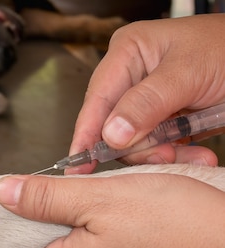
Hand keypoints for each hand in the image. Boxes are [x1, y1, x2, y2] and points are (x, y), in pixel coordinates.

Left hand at [0, 172, 224, 247]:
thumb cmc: (173, 222)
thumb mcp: (100, 198)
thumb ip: (48, 198)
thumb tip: (4, 194)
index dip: (10, 243)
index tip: (10, 215)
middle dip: (46, 229)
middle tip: (54, 196)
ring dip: (80, 228)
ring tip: (93, 199)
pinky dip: (106, 234)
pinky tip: (123, 213)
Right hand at [67, 14, 224, 173]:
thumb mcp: (189, 73)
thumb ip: (148, 103)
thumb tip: (112, 135)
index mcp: (129, 53)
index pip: (97, 100)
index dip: (86, 135)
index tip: (78, 167)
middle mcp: (132, 78)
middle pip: (112, 127)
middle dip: (138, 147)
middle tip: (165, 155)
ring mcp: (148, 101)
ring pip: (135, 143)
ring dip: (162, 155)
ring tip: (191, 154)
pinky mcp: (165, 120)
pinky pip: (157, 147)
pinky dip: (176, 155)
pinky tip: (196, 153)